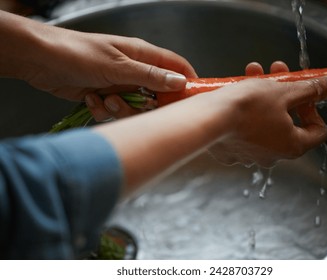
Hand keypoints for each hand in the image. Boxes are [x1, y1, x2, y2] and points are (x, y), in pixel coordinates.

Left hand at [18, 22, 195, 120]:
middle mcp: (134, 71)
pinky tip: (90, 99)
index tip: (192, 100)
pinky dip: (103, 110)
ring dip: (120, 109)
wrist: (40, 60)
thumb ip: (150, 76)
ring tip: (104, 98)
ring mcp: (119, 85)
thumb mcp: (118, 66)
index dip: (187, 81)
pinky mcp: (105, 96)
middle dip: (143, 105)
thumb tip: (181, 82)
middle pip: (157, 95)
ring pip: (135, 108)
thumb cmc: (79, 54)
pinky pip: (115, 112)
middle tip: (129, 101)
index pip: (176, 66)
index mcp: (142, 56)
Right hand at [208, 62, 326, 166]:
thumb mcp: (284, 91)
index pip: (318, 131)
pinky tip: (236, 96)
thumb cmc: (247, 107)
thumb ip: (312, 90)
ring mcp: (249, 156)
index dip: (313, 108)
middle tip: (276, 73)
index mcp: (292, 146)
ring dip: (263, 98)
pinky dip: (244, 113)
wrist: (207, 118)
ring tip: (252, 74)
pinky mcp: (230, 151)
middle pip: (288, 123)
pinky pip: (243, 130)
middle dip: (284, 94)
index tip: (301, 93)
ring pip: (264, 123)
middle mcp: (272, 156)